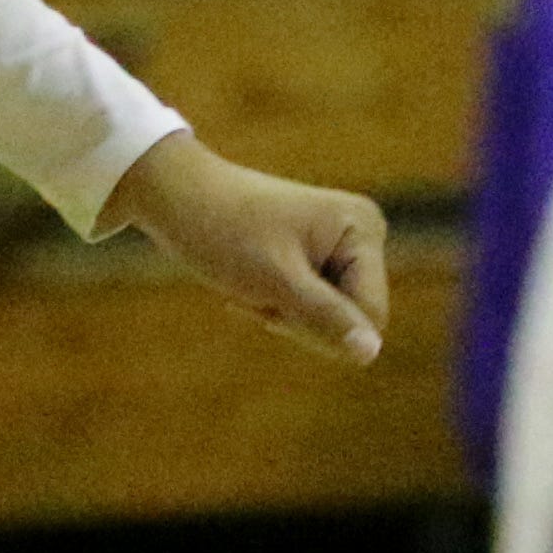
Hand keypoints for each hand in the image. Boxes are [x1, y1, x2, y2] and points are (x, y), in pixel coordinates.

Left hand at [104, 128, 391, 362]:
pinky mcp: (319, 256)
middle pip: (353, 319)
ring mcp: (341, 245)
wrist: (180, 198)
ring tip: (252, 286)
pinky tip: (251, 286)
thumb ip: (328, 318)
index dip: (322, 328)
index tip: (273, 304)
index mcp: (364, 230)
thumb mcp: (278, 283)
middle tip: (258, 294)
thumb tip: (372, 353)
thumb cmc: (226, 233)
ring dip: (287, 316)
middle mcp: (362, 233)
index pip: (370, 315)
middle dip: (302, 321)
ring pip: (330, 318)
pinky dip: (279, 307)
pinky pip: (314, 306)